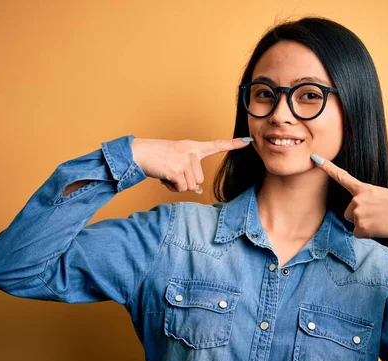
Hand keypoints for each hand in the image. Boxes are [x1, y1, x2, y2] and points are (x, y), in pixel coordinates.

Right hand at [132, 137, 252, 193]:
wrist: (139, 153)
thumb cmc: (158, 158)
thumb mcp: (177, 162)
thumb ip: (190, 173)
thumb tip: (199, 192)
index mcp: (193, 147)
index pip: (217, 145)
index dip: (233, 144)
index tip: (248, 141)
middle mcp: (192, 152)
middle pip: (199, 180)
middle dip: (185, 182)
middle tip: (171, 171)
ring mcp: (185, 160)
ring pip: (191, 186)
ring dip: (178, 185)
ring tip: (167, 173)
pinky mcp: (177, 170)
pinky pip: (181, 188)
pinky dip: (171, 187)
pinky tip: (164, 176)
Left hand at [311, 154, 387, 240]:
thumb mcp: (387, 198)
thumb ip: (372, 201)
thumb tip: (369, 214)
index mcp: (366, 189)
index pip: (342, 177)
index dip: (328, 168)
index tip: (315, 158)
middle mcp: (357, 199)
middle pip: (349, 213)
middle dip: (361, 217)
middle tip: (380, 216)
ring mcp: (357, 212)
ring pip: (355, 224)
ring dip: (366, 226)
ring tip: (383, 222)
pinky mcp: (359, 226)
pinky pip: (359, 234)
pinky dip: (369, 234)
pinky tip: (381, 229)